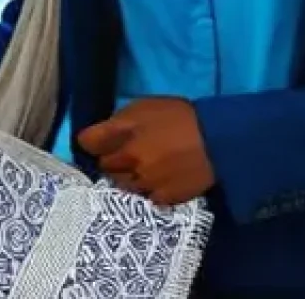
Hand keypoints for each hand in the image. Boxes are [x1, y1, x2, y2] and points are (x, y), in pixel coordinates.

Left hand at [77, 97, 214, 206]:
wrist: (217, 140)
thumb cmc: (181, 116)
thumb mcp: (147, 105)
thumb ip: (121, 118)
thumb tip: (104, 131)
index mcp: (124, 134)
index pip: (87, 141)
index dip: (91, 139)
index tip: (97, 139)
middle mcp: (128, 161)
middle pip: (103, 165)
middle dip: (111, 157)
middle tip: (126, 150)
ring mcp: (144, 183)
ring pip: (121, 184)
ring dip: (126, 175)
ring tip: (142, 165)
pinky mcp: (160, 199)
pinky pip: (143, 196)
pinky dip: (146, 188)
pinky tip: (157, 177)